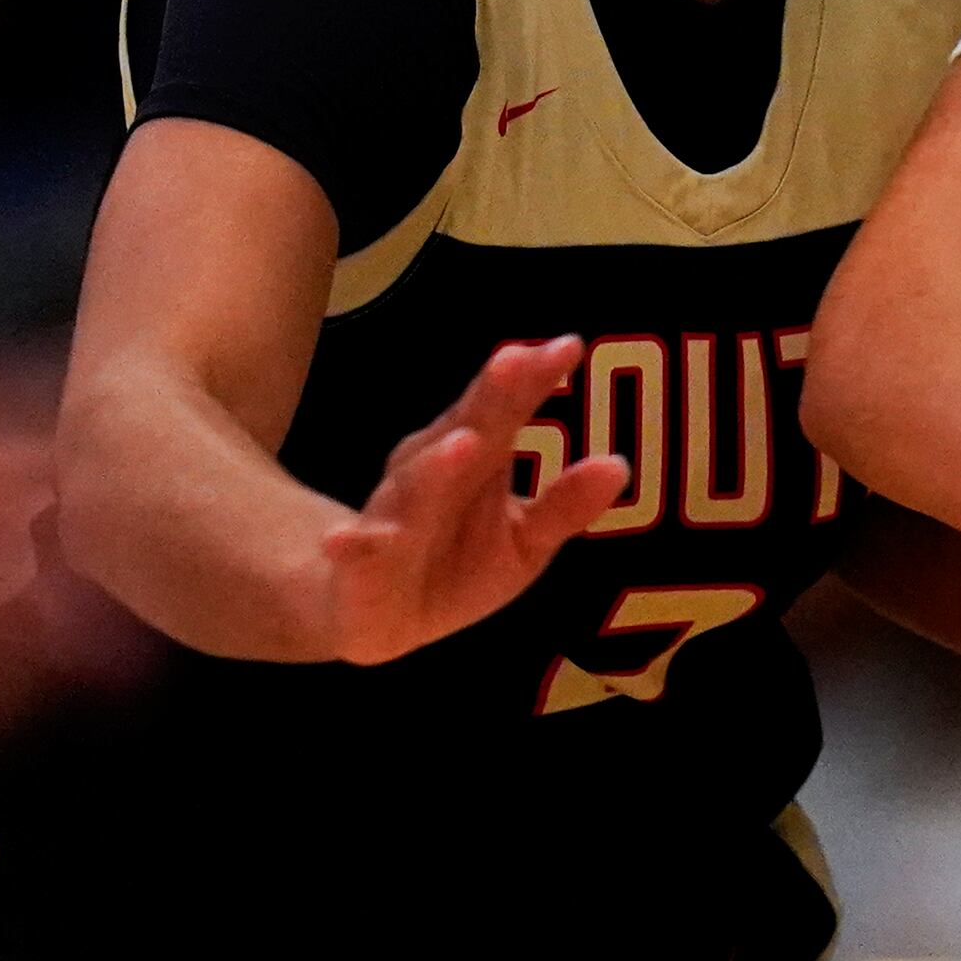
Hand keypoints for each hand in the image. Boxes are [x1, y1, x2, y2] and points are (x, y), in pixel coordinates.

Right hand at [321, 339, 625, 666]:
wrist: (375, 615)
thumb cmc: (458, 562)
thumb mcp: (525, 541)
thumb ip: (565, 505)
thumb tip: (618, 465)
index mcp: (472, 458)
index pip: (505, 409)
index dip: (533, 378)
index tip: (570, 345)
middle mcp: (429, 475)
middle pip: (463, 431)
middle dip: (488, 398)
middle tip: (514, 360)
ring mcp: (391, 517)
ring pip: (413, 488)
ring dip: (436, 467)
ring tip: (461, 444)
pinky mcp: (360, 567)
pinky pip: (355, 554)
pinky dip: (349, 547)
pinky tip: (341, 541)